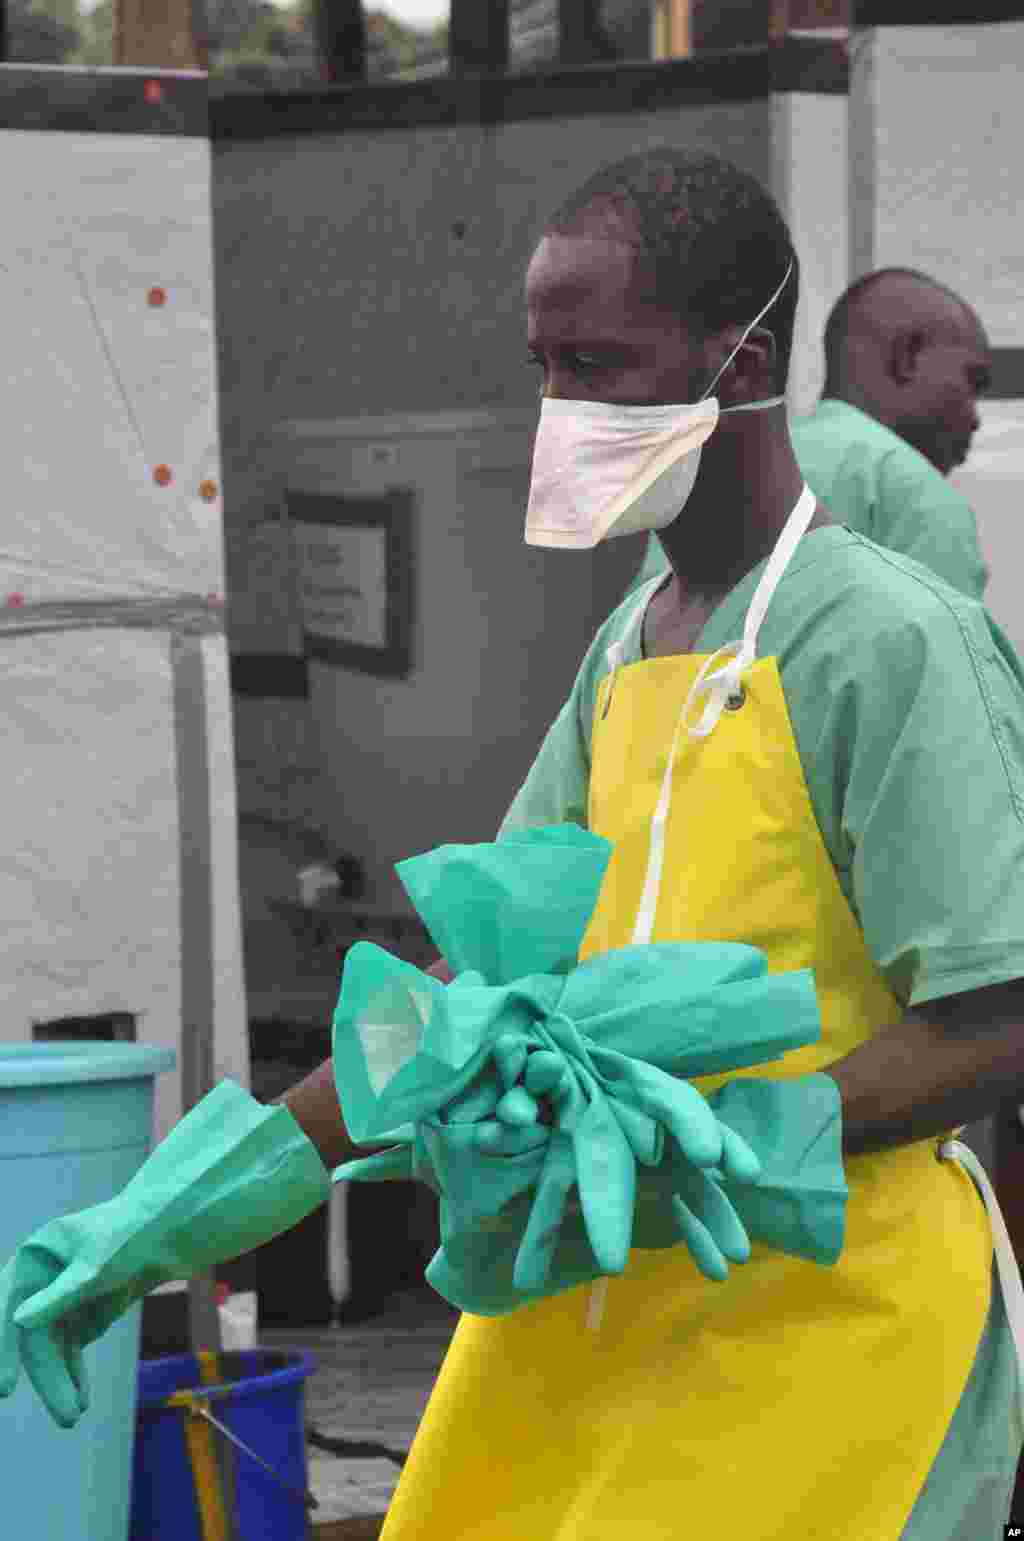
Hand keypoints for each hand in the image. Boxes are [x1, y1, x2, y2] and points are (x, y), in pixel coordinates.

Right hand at [0, 1208, 139, 1427]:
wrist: (167, 1232)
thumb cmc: (129, 1236)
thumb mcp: (95, 1265)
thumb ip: (60, 1294)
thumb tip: (18, 1321)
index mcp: (32, 1260)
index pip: (4, 1306)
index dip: (1, 1348)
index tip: (5, 1388)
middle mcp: (37, 1285)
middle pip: (31, 1338)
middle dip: (47, 1378)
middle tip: (64, 1416)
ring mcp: (57, 1303)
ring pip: (50, 1352)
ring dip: (59, 1384)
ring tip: (72, 1417)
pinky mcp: (76, 1319)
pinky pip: (69, 1353)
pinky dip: (74, 1376)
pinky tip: (81, 1401)